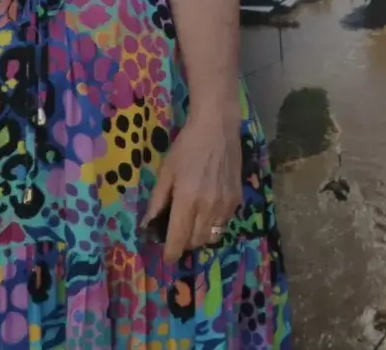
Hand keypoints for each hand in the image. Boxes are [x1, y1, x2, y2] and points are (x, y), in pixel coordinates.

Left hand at [142, 114, 241, 255]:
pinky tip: (208, 210)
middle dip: (185, 244)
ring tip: (193, 224)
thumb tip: (148, 225)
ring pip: (211, 236)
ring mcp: (225, 205)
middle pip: (196, 242)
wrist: (217, 128)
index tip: (167, 258)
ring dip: (200, 236)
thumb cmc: (186, 147)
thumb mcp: (165, 172)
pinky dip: (213, 225)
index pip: (179, 239)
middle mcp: (208, 207)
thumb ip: (157, 201)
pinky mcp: (237, 200)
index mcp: (187, 200)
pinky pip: (224, 224)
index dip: (171, 253)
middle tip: (177, 234)